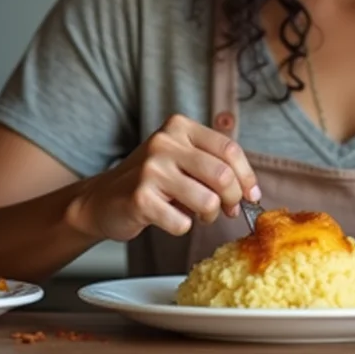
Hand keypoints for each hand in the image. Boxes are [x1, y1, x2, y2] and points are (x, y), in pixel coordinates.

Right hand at [67, 113, 259, 242]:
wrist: (103, 199)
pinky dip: (183, 226)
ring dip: (209, 215)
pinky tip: (170, 218)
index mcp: (180, 127)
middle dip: (232, 199)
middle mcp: (165, 142)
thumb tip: (251, 192)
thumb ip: (215, 165)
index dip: (246, 176)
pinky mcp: (140, 198)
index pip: (229, 150)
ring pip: (207, 201)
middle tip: (228, 210)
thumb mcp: (183, 158)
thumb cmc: (153, 180)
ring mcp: (151, 169)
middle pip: (222, 175)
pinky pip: (182, 222)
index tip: (251, 195)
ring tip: (198, 213)